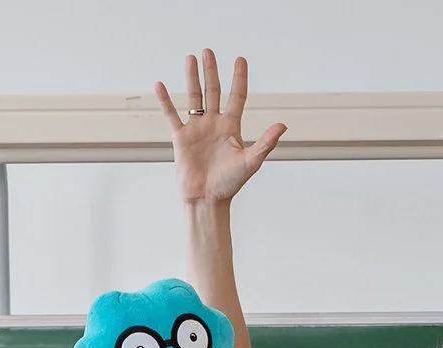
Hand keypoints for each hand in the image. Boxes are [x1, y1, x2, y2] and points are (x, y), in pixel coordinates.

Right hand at [159, 50, 283, 206]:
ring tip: (190, 58)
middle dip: (211, 71)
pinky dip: (165, 100)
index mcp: (232, 127)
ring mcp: (197, 129)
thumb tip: (283, 125)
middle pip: (213, 91)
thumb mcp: (250, 162)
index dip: (239, 79)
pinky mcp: (181, 137)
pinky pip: (172, 114)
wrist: (207, 200)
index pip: (237, 97)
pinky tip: (160, 85)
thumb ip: (266, 143)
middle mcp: (214, 124)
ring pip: (194, 97)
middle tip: (208, 51)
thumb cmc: (230, 184)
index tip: (240, 59)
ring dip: (192, 78)